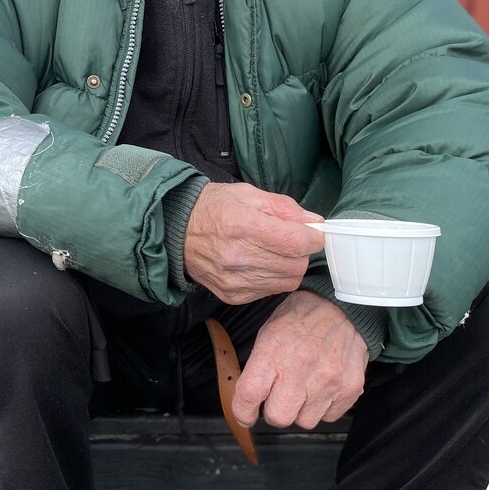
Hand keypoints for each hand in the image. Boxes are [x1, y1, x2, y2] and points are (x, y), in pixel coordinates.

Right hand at [183, 182, 324, 302]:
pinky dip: (273, 278)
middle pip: (296, 265)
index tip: (312, 233)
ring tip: (273, 252)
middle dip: (301, 252)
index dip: (313, 238)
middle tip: (289, 240)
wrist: (174, 231)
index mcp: (243, 225)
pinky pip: (271, 291)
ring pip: (287, 281)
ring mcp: (234, 280)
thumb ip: (283, 207)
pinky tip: (260, 264)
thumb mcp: (246, 194)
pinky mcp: (232, 295)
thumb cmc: (211, 207)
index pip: (296, 242)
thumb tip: (314, 222)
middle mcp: (238, 257)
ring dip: (288, 266)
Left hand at [231, 291, 368, 428]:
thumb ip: (258, 366)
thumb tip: (248, 398)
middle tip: (278, 397)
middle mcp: (300, 367)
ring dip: (301, 410)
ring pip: (305, 421)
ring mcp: (328, 380)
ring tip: (304, 388)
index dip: (243, 411)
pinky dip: (323, 408)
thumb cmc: (302, 317)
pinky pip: (330, 417)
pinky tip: (322, 387)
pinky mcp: (350, 388)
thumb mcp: (269, 331)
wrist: (343, 307)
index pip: (249, 394)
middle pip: (279, 417)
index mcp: (273, 350)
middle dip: (274, 412)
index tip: (245, 415)